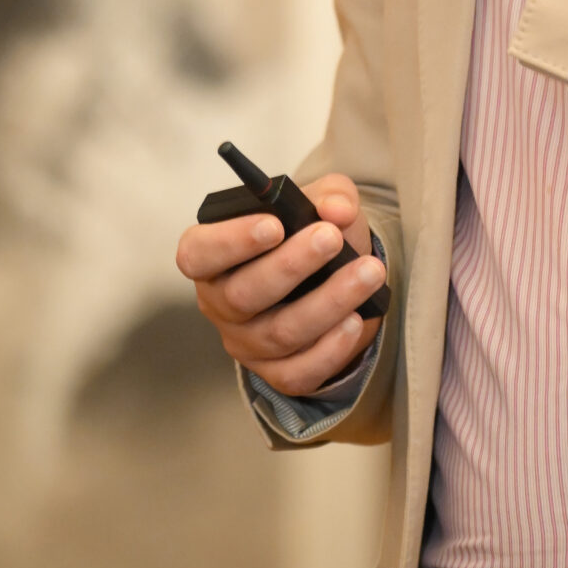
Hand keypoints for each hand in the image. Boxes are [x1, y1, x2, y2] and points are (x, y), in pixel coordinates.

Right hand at [176, 171, 384, 398]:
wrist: (334, 276)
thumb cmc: (310, 233)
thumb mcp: (319, 202)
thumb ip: (329, 195)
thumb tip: (338, 210)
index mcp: (212, 257)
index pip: (198, 254)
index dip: (230, 242)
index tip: (274, 225)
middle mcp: (220, 303)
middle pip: (243, 294)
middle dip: (291, 266)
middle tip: (331, 238)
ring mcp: (245, 342)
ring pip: (279, 333)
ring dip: (328, 302)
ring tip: (369, 272)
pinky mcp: (274, 372)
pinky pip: (297, 372)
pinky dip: (330, 350)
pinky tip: (356, 321)